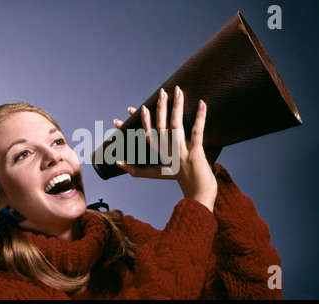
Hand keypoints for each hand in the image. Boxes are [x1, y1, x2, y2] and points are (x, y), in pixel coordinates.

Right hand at [114, 86, 216, 211]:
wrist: (198, 196)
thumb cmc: (179, 182)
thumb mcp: (157, 174)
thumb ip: (136, 170)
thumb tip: (118, 163)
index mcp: (160, 156)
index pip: (148, 135)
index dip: (141, 121)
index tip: (135, 108)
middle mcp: (169, 153)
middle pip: (161, 127)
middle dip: (160, 108)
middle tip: (161, 92)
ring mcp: (182, 153)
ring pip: (176, 126)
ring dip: (176, 107)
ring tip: (178, 91)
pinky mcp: (196, 154)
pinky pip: (197, 133)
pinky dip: (200, 118)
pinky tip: (202, 104)